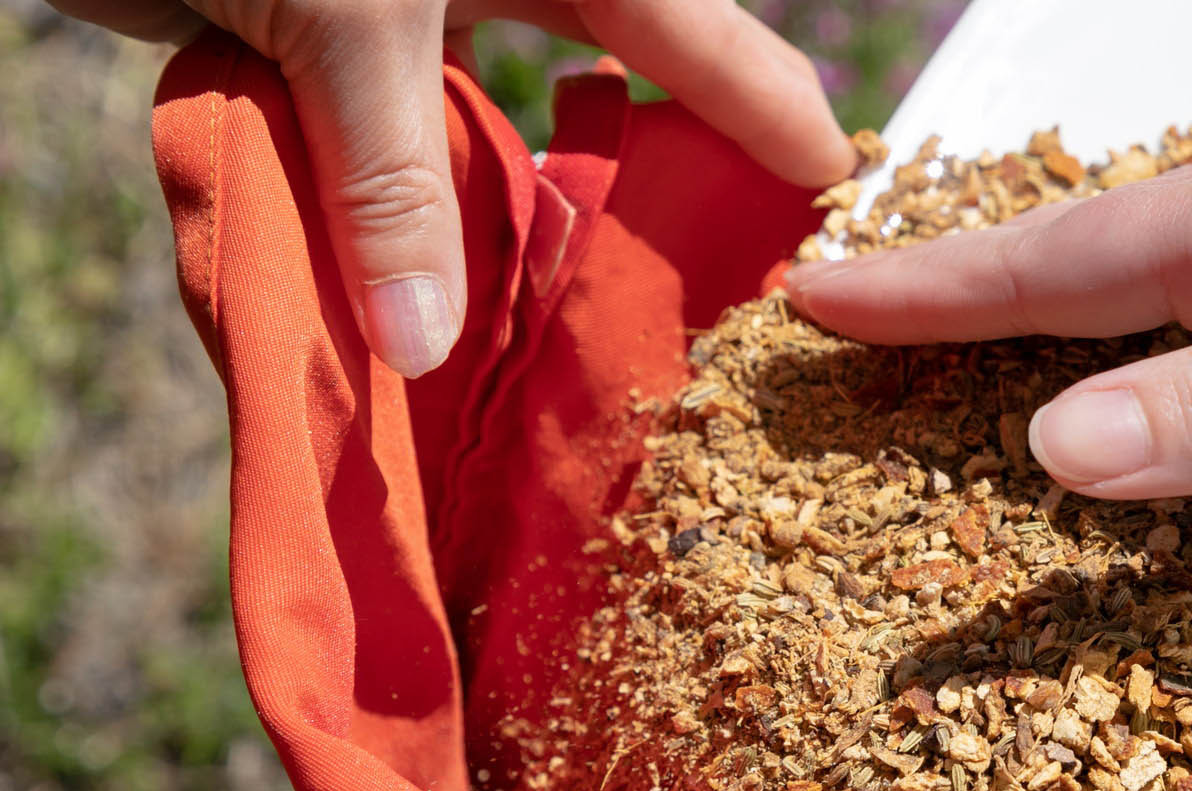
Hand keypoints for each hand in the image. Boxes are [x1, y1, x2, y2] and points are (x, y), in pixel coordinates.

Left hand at [53, 0, 853, 375]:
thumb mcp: (348, 22)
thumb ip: (393, 182)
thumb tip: (422, 349)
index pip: (707, 36)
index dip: (778, 122)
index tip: (839, 203)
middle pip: (637, 87)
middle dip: (681, 184)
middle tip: (735, 289)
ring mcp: (426, 21)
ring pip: (522, 134)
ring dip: (544, 225)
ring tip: (610, 325)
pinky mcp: (344, 57)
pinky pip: (412, 158)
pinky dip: (427, 226)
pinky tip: (459, 299)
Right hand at [788, 0, 1191, 498]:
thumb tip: (1057, 451)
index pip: (1047, 271)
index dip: (923, 297)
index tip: (806, 305)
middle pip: (1073, 268)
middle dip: (949, 303)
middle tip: (846, 332)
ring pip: (1149, 283)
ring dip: (1043, 316)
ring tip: (962, 356)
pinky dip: (1154, 333)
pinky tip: (1166, 362)